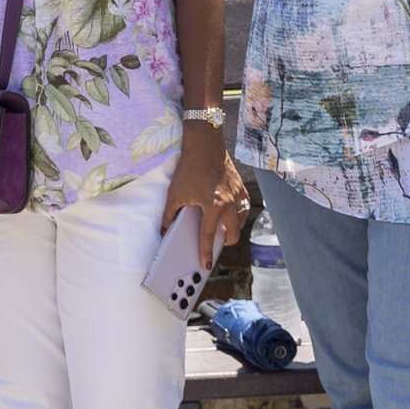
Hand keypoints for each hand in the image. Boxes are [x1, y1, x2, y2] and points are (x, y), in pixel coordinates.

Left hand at [162, 126, 249, 266]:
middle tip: (217, 245)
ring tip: (225, 230)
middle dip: (226, 243)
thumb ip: (169, 214)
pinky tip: (233, 212)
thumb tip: (164, 230)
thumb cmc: (189, 168)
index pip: (209, 236)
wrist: (205, 144)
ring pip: (242, 221)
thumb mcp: (175, 193)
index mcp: (213, 207)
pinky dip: (240, 213)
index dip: (206, 252)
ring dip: (235, 229)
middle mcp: (229, 203)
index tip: (206, 264)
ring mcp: (238, 195)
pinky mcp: (241, 186)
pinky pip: (245, 206)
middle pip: (233, 233)